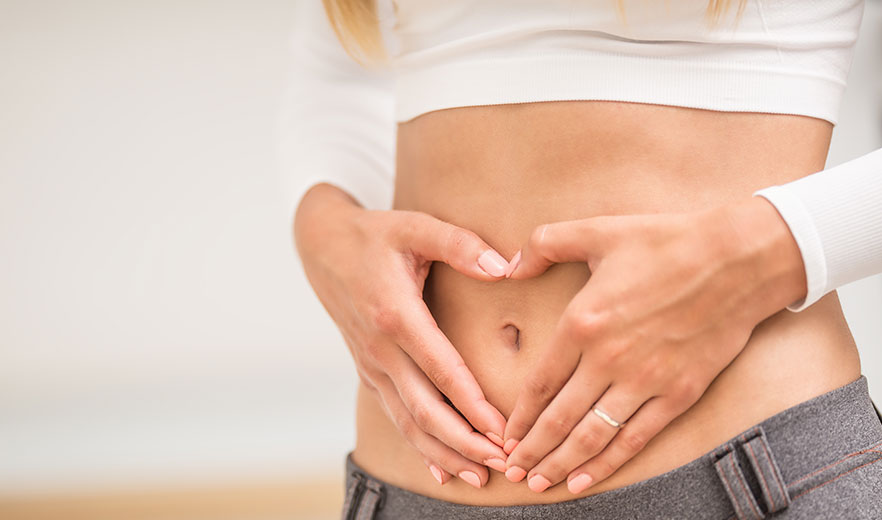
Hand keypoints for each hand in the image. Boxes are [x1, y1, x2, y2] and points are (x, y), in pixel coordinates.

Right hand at [294, 183, 509, 487]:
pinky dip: (419, 444)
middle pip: (424, 409)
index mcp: (396, 314)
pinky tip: (442, 467)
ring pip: (408, 421)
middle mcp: (380, 348)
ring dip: (444, 451)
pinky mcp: (368, 369)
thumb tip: (506, 266)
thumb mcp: (416, 226)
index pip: (441, 370)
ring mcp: (371, 363)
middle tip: (503, 463)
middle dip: (465, 442)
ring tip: (479, 474)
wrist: (321, 244)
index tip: (503, 430)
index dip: (473, 404)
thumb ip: (461, 245)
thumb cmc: (375, 234)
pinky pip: (394, 415)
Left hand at [500, 197, 806, 493]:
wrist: (738, 259)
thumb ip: (545, 244)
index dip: (519, 416)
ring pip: (592, 436)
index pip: (540, 383)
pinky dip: (606, 464)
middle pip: (559, 419)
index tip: (504, 435)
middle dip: (531, 450)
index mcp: (582, 322)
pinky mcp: (678, 394)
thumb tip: (509, 267)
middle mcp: (608, 359)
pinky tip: (585, 481)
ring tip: (538, 484)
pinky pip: (635, 439)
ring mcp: (645, 381)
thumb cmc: (666, 242)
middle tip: (510, 471)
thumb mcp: (597, 230)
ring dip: (561, 465)